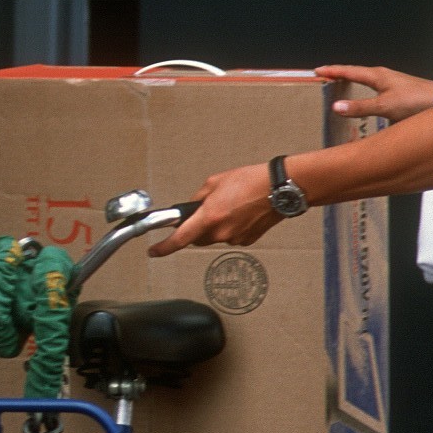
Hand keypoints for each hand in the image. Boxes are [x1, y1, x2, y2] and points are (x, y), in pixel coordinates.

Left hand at [149, 162, 276, 255]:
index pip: (180, 238)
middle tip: (207, 210)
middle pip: (198, 238)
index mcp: (209, 217)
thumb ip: (198, 197)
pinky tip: (241, 213)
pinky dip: (231, 227)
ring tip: (231, 206)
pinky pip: (231, 237)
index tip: (154, 251)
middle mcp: (220, 232)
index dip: (164, 247)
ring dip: (216, 225)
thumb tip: (193, 206)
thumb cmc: (250, 181)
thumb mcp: (215, 182)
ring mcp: (234, 239)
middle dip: (196, 228)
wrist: (278, 189)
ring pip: (215, 237)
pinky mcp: (247, 240)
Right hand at [315, 64, 432, 122]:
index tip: (318, 71)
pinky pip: (375, 90)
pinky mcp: (399, 94)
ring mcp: (392, 84)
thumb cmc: (416, 102)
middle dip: (340, 74)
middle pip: (356, 73)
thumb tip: (335, 107)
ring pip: (366, 81)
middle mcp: (384, 77)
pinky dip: (364, 93)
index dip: (333, 71)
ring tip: (340, 86)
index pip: (349, 71)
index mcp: (378, 75)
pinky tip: (366, 102)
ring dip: (352, 83)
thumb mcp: (384, 106)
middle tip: (325, 76)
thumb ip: (360, 108)